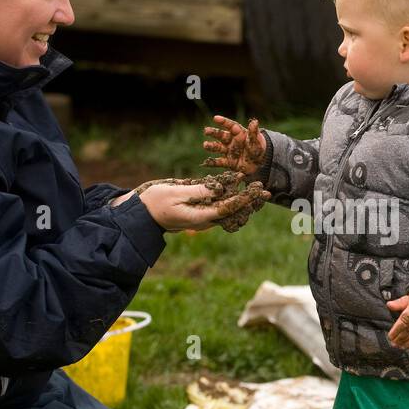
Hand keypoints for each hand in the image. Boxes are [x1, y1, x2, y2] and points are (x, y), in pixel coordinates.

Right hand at [114, 180, 269, 231]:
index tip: (255, 190)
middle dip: (250, 202)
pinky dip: (232, 200)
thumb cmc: (155, 202)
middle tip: (266, 192)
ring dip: (245, 201)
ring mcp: (202, 217)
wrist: (142, 214)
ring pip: (228, 210)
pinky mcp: (199, 212)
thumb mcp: (175, 193)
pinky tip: (242, 192)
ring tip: (260, 192)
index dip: (243, 198)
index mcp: (199, 217)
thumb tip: (218, 188)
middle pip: (233, 211)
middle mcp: (204, 220)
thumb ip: (197, 191)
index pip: (227, 208)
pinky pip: (219, 207)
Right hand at [202, 115, 265, 177]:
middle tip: (206, 131)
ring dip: (211, 146)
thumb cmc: (258, 148)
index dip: (223, 122)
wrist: (260, 162)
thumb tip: (254, 122)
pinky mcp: (229, 162)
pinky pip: (219, 162)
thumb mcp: (257, 141)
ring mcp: (229, 151)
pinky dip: (213, 163)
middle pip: (221, 136)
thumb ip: (254, 132)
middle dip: (213, 133)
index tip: (216, 118)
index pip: (230, 126)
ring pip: (218, 148)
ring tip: (205, 145)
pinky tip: (206, 162)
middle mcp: (232, 141)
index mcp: (239, 133)